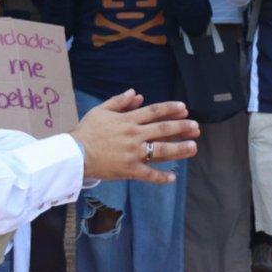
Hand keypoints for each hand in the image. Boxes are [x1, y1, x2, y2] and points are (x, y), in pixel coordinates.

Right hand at [70, 90, 199, 183]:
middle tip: (196, 127)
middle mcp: (134, 135)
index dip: (170, 109)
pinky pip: (148, 175)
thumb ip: (120, 101)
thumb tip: (136, 93)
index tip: (184, 108)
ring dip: (179, 149)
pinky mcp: (129, 170)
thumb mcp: (101, 110)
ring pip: (161, 151)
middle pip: (163, 130)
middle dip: (182, 128)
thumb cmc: (87, 131)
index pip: (154, 112)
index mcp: (128, 120)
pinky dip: (161, 177)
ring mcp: (133, 153)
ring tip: (193, 147)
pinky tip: (173, 177)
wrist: (75, 154)